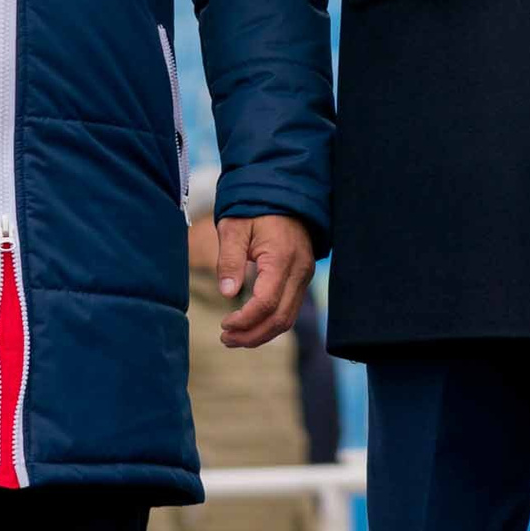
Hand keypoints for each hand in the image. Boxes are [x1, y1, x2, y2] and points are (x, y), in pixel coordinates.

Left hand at [217, 214, 316, 348]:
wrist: (283, 191)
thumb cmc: (254, 208)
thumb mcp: (234, 228)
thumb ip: (230, 260)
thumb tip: (227, 294)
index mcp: (282, 258)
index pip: (266, 303)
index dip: (245, 320)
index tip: (224, 325)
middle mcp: (299, 270)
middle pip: (281, 318)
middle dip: (252, 335)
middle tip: (226, 339)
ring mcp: (305, 275)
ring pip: (289, 318)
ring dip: (262, 333)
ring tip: (235, 337)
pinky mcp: (303, 277)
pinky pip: (291, 308)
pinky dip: (271, 322)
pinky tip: (251, 324)